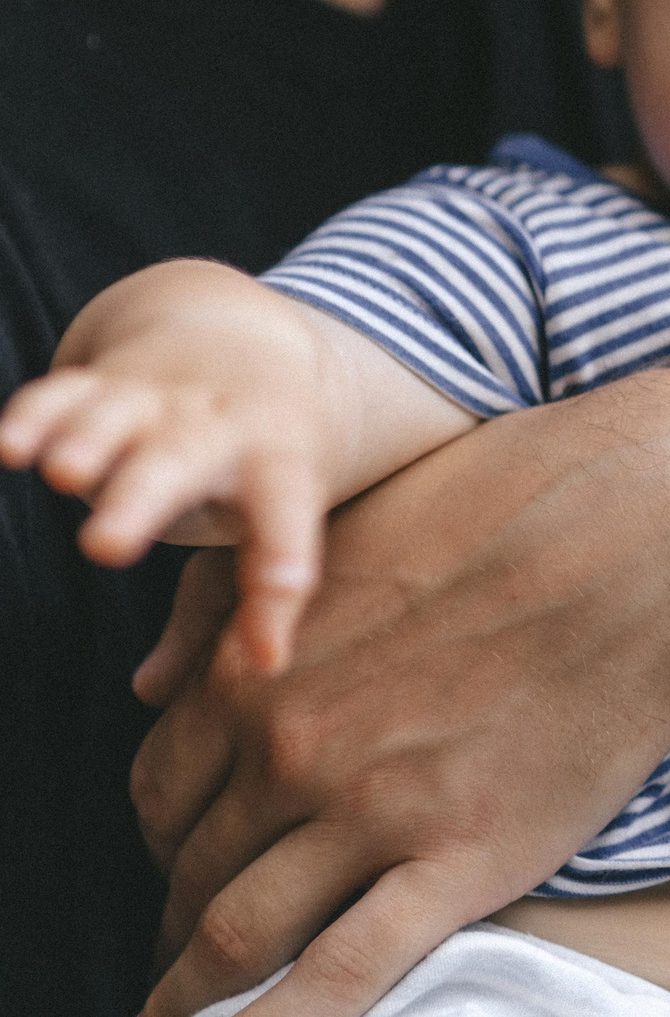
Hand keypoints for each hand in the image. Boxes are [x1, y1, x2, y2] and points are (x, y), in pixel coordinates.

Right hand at [0, 366, 318, 673]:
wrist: (251, 347)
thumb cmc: (265, 464)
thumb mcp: (284, 515)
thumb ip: (260, 594)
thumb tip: (232, 676)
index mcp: (277, 464)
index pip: (287, 516)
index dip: (280, 571)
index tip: (264, 648)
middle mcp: (214, 425)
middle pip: (180, 459)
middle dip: (141, 499)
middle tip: (107, 547)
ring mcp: (154, 399)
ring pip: (116, 417)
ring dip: (88, 444)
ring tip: (65, 476)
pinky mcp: (99, 383)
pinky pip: (63, 394)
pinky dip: (34, 417)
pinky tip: (7, 448)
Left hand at [131, 375, 669, 1016]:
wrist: (658, 531)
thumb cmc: (526, 506)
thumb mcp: (352, 527)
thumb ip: (243, 600)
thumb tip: (157, 674)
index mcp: (260, 663)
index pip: (164, 791)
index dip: (170, 843)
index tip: (191, 867)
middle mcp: (292, 744)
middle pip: (195, 869)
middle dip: (187, 922)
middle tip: (204, 953)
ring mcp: (374, 808)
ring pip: (241, 935)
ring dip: (209, 988)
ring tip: (213, 1012)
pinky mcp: (464, 858)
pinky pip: (341, 977)